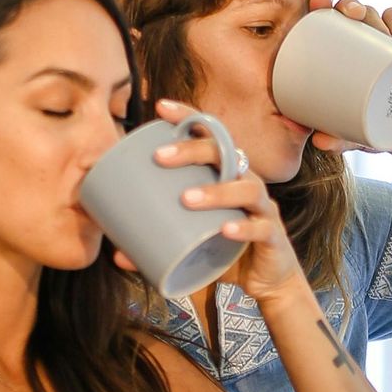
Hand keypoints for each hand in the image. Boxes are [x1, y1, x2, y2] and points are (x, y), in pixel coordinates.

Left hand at [116, 100, 311, 310]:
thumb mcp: (192, 243)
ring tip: (186, 199)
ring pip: (247, 189)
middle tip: (161, 157)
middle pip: (227, 154)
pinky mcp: (273, 237)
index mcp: (226, 175)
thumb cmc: (226, 251)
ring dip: (216, 191)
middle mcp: (247, 184)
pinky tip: (225, 229)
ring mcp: (263, 209)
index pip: (210, 137)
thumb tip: (118, 255)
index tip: (161, 108)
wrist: (266, 283)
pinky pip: (261, 228)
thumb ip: (159, 244)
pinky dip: (243, 228)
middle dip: (193, 151)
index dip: (189, 118)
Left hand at [303, 0, 391, 153]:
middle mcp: (360, 43)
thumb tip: (319, 142)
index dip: (321, 4)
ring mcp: (383, 42)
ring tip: (376, 27)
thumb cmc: (373, 128)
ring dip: (374, 14)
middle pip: (351, 11)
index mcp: (338, 55)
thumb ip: (338, 139)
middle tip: (352, 14)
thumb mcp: (354, 135)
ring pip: (376, 15)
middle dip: (351, 4)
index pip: (327, 22)